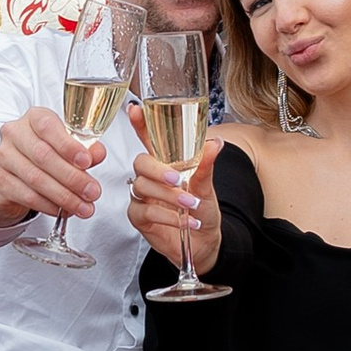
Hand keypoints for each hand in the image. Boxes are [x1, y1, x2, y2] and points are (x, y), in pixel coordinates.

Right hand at [0, 106, 105, 231]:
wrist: (13, 173)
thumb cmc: (43, 154)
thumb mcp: (66, 146)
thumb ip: (84, 149)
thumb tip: (98, 153)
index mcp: (34, 118)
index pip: (48, 127)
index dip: (68, 146)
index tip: (87, 162)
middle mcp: (14, 134)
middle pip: (43, 156)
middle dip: (72, 177)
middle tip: (92, 192)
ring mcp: (4, 158)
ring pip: (36, 179)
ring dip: (64, 196)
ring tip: (83, 207)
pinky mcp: (1, 182)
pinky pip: (28, 196)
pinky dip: (49, 205)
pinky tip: (63, 210)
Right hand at [129, 136, 218, 273]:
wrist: (205, 241)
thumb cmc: (202, 210)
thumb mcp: (207, 186)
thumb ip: (206, 165)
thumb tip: (215, 143)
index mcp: (165, 163)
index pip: (149, 139)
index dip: (140, 124)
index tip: (135, 109)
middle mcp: (151, 177)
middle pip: (140, 162)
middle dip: (157, 169)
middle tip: (178, 180)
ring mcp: (142, 196)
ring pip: (142, 187)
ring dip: (168, 196)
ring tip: (190, 205)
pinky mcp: (140, 217)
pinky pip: (144, 211)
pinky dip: (167, 216)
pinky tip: (184, 222)